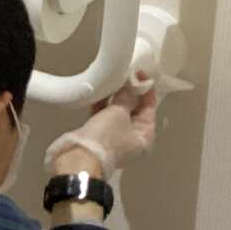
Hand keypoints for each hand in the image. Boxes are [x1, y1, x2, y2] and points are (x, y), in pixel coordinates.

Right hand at [45, 78, 159, 177]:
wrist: (80, 156)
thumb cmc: (106, 136)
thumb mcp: (120, 112)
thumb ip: (127, 96)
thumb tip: (131, 85)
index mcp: (145, 136)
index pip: (150, 107)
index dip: (146, 89)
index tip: (139, 73)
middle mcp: (133, 138)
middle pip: (135, 110)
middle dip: (129, 92)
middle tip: (125, 75)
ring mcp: (116, 138)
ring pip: (118, 113)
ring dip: (115, 98)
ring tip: (112, 80)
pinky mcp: (100, 136)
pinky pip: (104, 117)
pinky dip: (103, 105)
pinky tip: (99, 92)